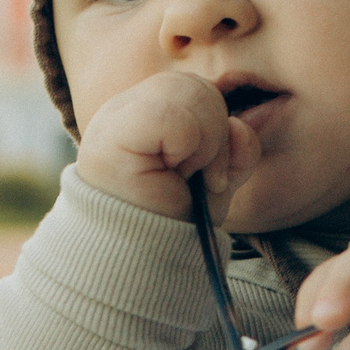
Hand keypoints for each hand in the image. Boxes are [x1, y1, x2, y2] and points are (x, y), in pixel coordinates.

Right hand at [74, 72, 260, 220]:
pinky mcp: (111, 133)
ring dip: (205, 142)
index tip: (206, 175)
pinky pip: (173, 114)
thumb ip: (235, 152)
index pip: (198, 91)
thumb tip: (239, 127)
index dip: (218, 129)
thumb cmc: (171, 225)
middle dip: (216, 134)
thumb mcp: (215, 184)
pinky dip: (187, 146)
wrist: (138, 263)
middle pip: (197, 86)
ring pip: (189, 91)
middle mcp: (127, 108)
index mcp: (147, 114)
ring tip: (182, 176)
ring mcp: (115, 117)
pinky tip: (171, 174)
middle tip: (197, 177)